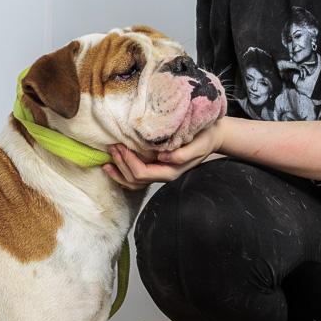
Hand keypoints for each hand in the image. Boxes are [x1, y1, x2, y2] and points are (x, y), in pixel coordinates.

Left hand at [102, 120, 223, 188]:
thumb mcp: (198, 144)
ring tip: (107, 160)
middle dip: (120, 164)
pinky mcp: (157, 167)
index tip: (121, 146)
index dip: (129, 162)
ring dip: (118, 172)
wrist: (212, 137)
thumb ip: (182, 154)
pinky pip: (136, 177)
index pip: (142, 173)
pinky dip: (123, 173)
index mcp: (170, 172)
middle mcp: (163, 175)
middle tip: (112, 147)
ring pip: (133, 182)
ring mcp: (159, 173)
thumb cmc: (205, 138)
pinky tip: (114, 166)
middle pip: (134, 179)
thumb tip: (162, 158)